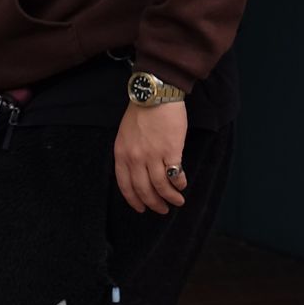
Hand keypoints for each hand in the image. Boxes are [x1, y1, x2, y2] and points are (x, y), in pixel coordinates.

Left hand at [114, 97, 187, 215]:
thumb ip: (128, 154)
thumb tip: (137, 173)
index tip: (142, 209)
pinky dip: (179, 184)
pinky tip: (182, 185)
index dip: (134, 200)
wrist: (155, 94)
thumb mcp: (124, 134)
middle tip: (162, 210)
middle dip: (154, 204)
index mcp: (121, 154)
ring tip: (177, 201)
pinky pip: (174, 175)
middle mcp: (135, 158)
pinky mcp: (170, 151)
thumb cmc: (141, 112)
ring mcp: (152, 155)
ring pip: (160, 186)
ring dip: (170, 197)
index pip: (125, 185)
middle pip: (144, 190)